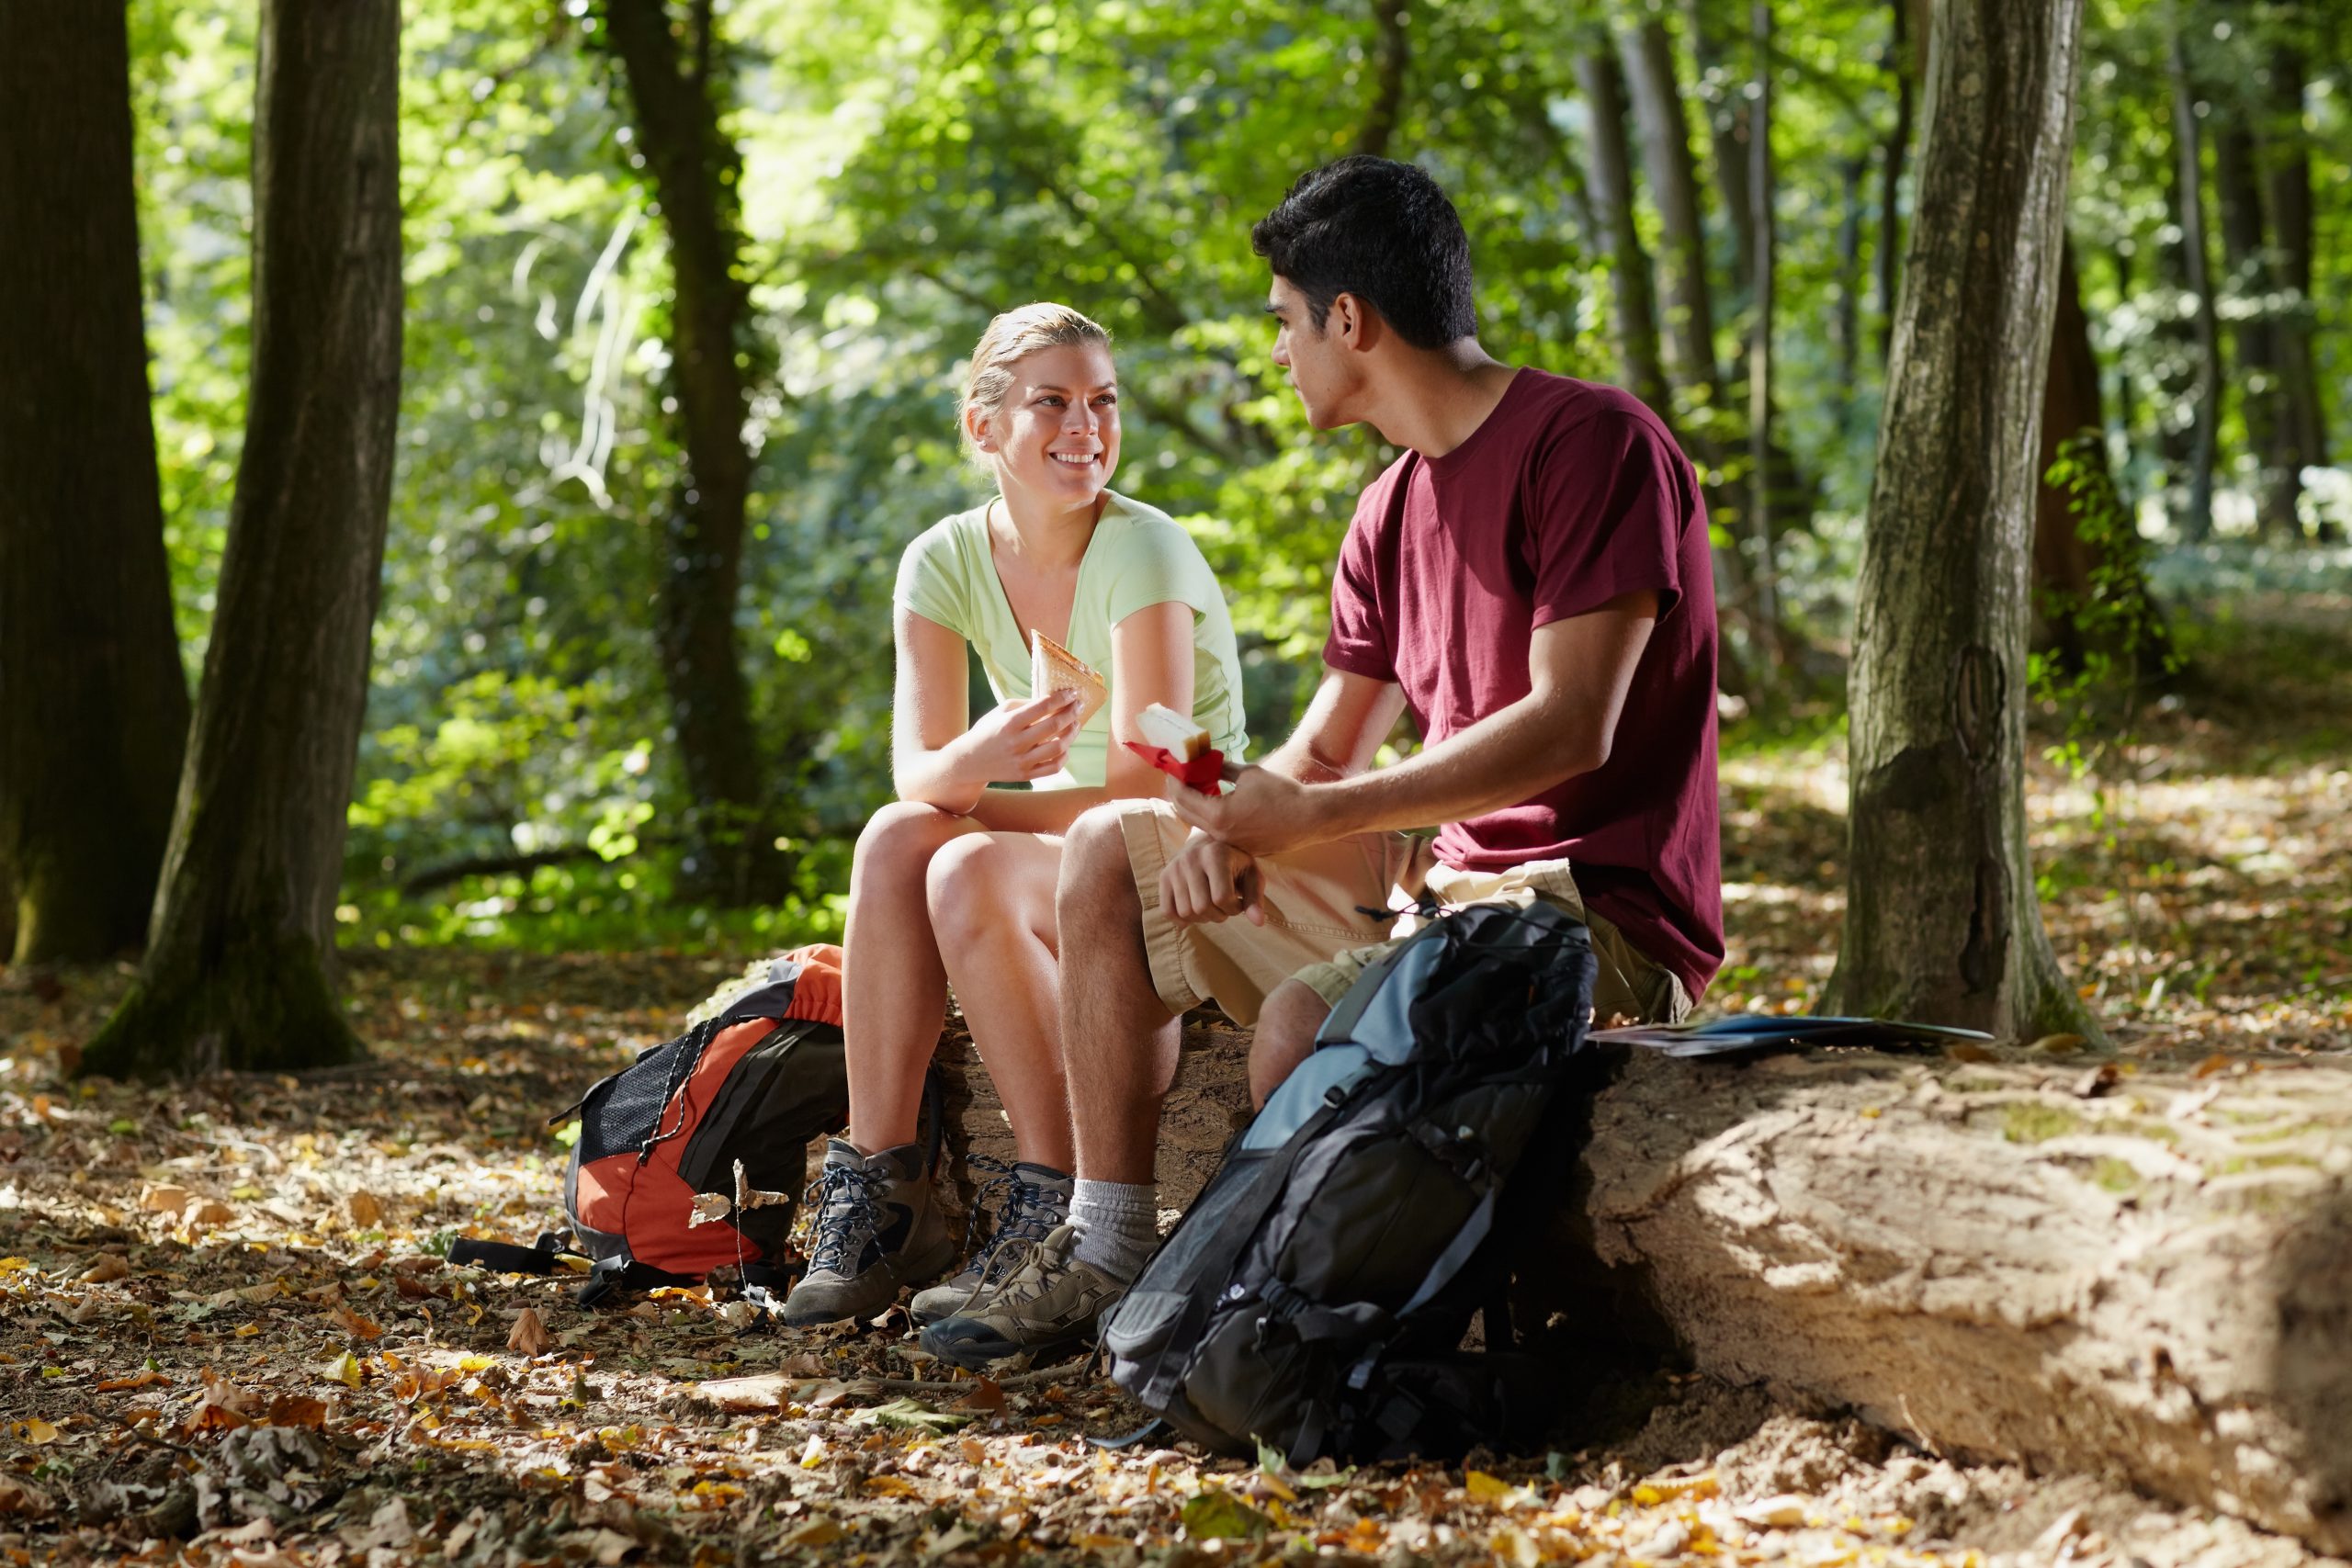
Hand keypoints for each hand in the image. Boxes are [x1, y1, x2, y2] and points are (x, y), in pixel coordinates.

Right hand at [958, 691, 1081, 783]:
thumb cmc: (987, 731)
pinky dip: (1064, 755)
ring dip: (1072, 733)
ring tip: (1075, 724)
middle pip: (1053, 726)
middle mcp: (1016, 743)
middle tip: (1079, 705)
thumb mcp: (1000, 712)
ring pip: (1058, 747)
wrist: (969, 762)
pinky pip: (1054, 767)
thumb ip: (1025, 705)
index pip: (1042, 706)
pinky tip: (1065, 746)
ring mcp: (1022, 761)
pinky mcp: (1025, 775)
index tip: (1072, 693)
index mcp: (1009, 723)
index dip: (1061, 698)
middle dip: (1071, 713)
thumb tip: (1052, 699)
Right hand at [1159, 832, 1264, 926]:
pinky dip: (1181, 920)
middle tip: (1225, 906)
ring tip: (1211, 905)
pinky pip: (1167, 911)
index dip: (1233, 908)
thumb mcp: (1251, 876)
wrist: (1209, 844)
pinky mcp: (1164, 877)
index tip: (1238, 902)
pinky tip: (1195, 913)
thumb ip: (1255, 898)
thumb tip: (1258, 922)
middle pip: (1201, 907)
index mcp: (1216, 854)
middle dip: (1218, 915)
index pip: (1221, 897)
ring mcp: (1174, 868)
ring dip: (1202, 918)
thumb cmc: (1235, 863)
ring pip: (1185, 912)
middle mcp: (1191, 858)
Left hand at [1166, 762, 1333, 857]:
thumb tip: (1206, 761)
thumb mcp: (1248, 773)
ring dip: (1192, 804)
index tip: (1172, 767)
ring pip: (1199, 823)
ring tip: (1194, 786)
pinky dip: (1209, 815)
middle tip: (1177, 776)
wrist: (1309, 818)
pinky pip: (1216, 830)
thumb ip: (1222, 768)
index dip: (1174, 779)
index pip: (1183, 796)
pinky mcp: (1240, 847)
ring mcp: (1230, 843)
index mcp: (1219, 814)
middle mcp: (1220, 833)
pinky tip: (1214, 801)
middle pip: (1184, 813)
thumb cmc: (1282, 793)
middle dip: (1178, 793)